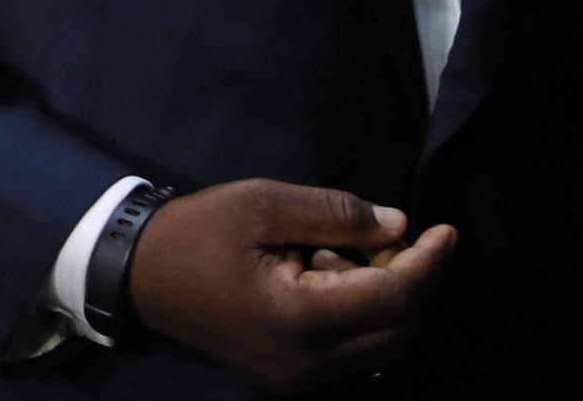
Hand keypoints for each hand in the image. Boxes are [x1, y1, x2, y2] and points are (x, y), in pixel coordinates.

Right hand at [128, 179, 455, 390]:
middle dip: (412, 279)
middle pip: (400, 329)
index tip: (445, 228)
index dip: (429, 262)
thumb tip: (398, 226)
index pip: (395, 297)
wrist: (137, 275)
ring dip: (387, 298)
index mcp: (301, 318)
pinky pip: (355, 351)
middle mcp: (310, 362)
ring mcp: (301, 377)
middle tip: (389, 234)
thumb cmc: (195, 233)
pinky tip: (328, 277)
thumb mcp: (260, 204)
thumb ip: (334, 213)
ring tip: (343, 252)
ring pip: (383, 345)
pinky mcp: (291, 377)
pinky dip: (362, 314)